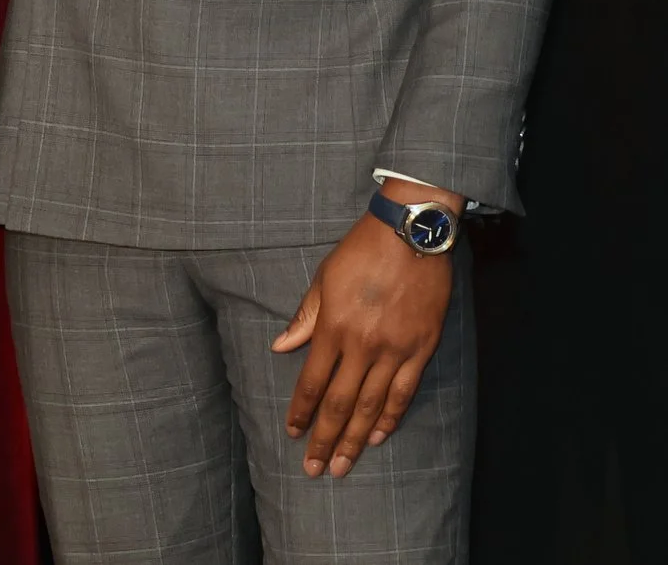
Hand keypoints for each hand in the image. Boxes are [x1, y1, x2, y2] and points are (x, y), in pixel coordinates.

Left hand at [272, 181, 458, 477]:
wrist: (411, 235)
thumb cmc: (361, 252)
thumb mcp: (324, 278)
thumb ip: (305, 317)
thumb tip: (281, 346)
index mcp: (334, 327)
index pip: (314, 381)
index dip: (302, 411)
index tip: (292, 433)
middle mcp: (363, 345)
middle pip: (341, 403)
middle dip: (325, 438)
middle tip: (313, 469)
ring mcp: (395, 349)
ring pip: (372, 405)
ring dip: (356, 439)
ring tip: (343, 464)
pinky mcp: (422, 349)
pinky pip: (404, 391)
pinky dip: (391, 417)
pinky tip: (378, 436)